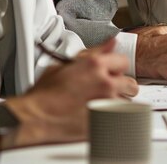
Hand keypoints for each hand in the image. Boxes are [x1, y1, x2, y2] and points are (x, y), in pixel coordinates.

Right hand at [4, 39, 137, 148]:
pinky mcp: (104, 122)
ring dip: (118, 102)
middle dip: (122, 85)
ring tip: (104, 103)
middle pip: (131, 83)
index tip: (112, 70)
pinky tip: (102, 115)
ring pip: (127, 102)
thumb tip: (110, 43)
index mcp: (96, 65)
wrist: (35, 117)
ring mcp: (106, 104)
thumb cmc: (45, 93)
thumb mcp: (66, 64)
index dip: (116, 66)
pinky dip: (114, 117)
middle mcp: (105, 83)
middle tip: (109, 88)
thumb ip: (93, 52)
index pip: (124, 61)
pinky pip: (120, 119)